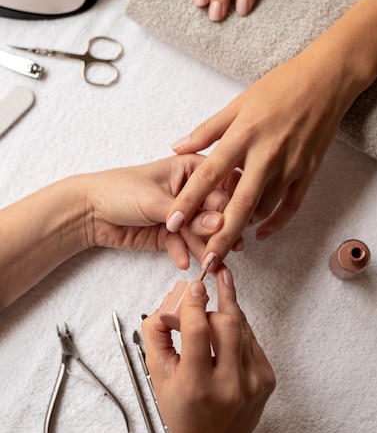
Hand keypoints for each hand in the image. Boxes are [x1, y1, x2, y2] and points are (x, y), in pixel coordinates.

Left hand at [85, 154, 239, 268]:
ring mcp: (182, 213)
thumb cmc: (119, 190)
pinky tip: (183, 262)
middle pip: (213, 211)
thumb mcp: (156, 200)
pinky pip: (184, 245)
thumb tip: (218, 223)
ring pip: (201, 232)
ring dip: (204, 247)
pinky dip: (183, 253)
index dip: (226, 205)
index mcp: (191, 168)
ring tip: (211, 264)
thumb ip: (188, 215)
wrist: (89, 212)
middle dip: (216, 231)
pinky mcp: (170, 233)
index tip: (230, 223)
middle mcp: (190, 190)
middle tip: (225, 248)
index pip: (217, 185)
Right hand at [142, 268, 274, 432]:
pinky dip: (238, 329)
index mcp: (196, 386)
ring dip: (227, 311)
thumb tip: (167, 303)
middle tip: (203, 292)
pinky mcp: (266, 380)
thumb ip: (156, 335)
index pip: (198, 331)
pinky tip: (227, 328)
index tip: (194, 286)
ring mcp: (252, 383)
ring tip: (218, 292)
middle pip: (227, 324)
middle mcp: (228, 386)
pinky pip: (252, 340)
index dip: (195, 303)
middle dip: (214, 303)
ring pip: (242, 328)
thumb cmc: (182, 411)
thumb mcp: (158, 376)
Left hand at [166, 46, 353, 264]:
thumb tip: (177, 146)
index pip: (208, 175)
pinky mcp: (308, 172)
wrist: (327, 80)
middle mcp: (266, 155)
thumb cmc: (280, 87)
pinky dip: (275, 223)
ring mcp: (290, 166)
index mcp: (243, 135)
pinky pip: (290, 207)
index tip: (171, 223)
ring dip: (244, 227)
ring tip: (226, 241)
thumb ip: (207, 130)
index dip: (188, 201)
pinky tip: (260, 232)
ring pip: (263, 209)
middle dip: (219, 237)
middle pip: (238, 205)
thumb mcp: (238, 103)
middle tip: (205, 262)